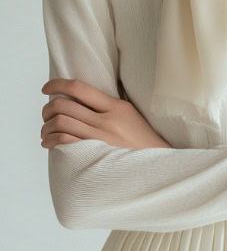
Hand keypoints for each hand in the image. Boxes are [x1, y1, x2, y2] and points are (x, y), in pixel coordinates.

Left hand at [40, 78, 172, 150]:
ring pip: (61, 123)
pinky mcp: (95, 156)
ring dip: (46, 126)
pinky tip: (49, 142)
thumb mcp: (129, 115)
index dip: (58, 84)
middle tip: (46, 113)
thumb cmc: (141, 141)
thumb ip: (108, 106)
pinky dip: (52, 140)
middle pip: (64, 105)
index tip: (46, 88)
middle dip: (48, 108)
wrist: (157, 165)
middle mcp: (107, 120)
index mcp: (116, 107)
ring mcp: (100, 138)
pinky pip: (66, 142)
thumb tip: (80, 100)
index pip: (80, 88)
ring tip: (46, 130)